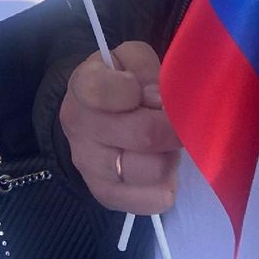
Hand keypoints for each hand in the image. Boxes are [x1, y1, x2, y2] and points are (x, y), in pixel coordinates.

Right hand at [59, 41, 179, 213]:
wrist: (90, 116)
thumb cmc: (116, 82)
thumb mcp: (128, 59)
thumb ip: (146, 68)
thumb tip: (163, 101)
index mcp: (83, 86)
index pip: (105, 91)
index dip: (139, 91)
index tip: (153, 93)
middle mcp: (79, 127)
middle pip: (144, 135)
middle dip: (173, 126)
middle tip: (178, 121)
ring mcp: (89, 165)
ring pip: (153, 169)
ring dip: (171, 154)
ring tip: (166, 143)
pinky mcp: (106, 195)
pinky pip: (154, 200)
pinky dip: (168, 184)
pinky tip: (161, 166)